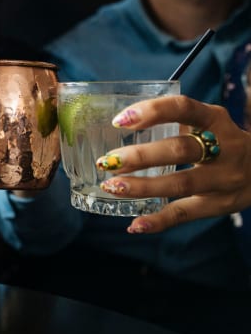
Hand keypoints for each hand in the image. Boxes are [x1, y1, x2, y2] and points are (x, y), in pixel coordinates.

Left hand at [95, 95, 250, 232]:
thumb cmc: (219, 140)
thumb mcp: (205, 122)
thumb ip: (172, 119)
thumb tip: (119, 123)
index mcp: (215, 119)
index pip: (183, 108)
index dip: (151, 112)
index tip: (119, 120)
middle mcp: (224, 147)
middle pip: (180, 150)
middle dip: (140, 156)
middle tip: (108, 161)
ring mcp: (224, 179)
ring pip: (181, 184)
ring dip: (142, 187)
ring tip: (112, 186)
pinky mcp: (220, 205)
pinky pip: (186, 213)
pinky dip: (159, 221)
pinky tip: (135, 225)